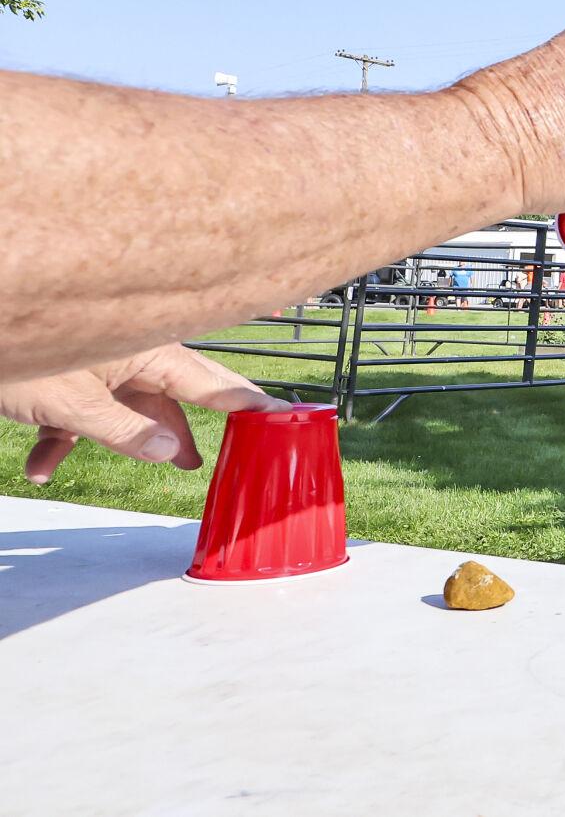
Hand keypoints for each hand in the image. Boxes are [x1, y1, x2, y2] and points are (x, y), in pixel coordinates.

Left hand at [0, 345, 288, 483]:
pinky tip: (38, 467)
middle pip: (178, 394)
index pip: (211, 384)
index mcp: (146, 352)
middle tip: (242, 440)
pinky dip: (62, 440)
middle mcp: (130, 354)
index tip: (283, 414)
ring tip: (172, 466)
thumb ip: (124, 432)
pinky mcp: (68, 376)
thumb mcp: (71, 406)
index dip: (248, 403)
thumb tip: (169, 452)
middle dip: (201, 423)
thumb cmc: (17, 356)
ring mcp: (99, 364)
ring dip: (127, 439)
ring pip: (128, 407)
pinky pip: (80, 412)